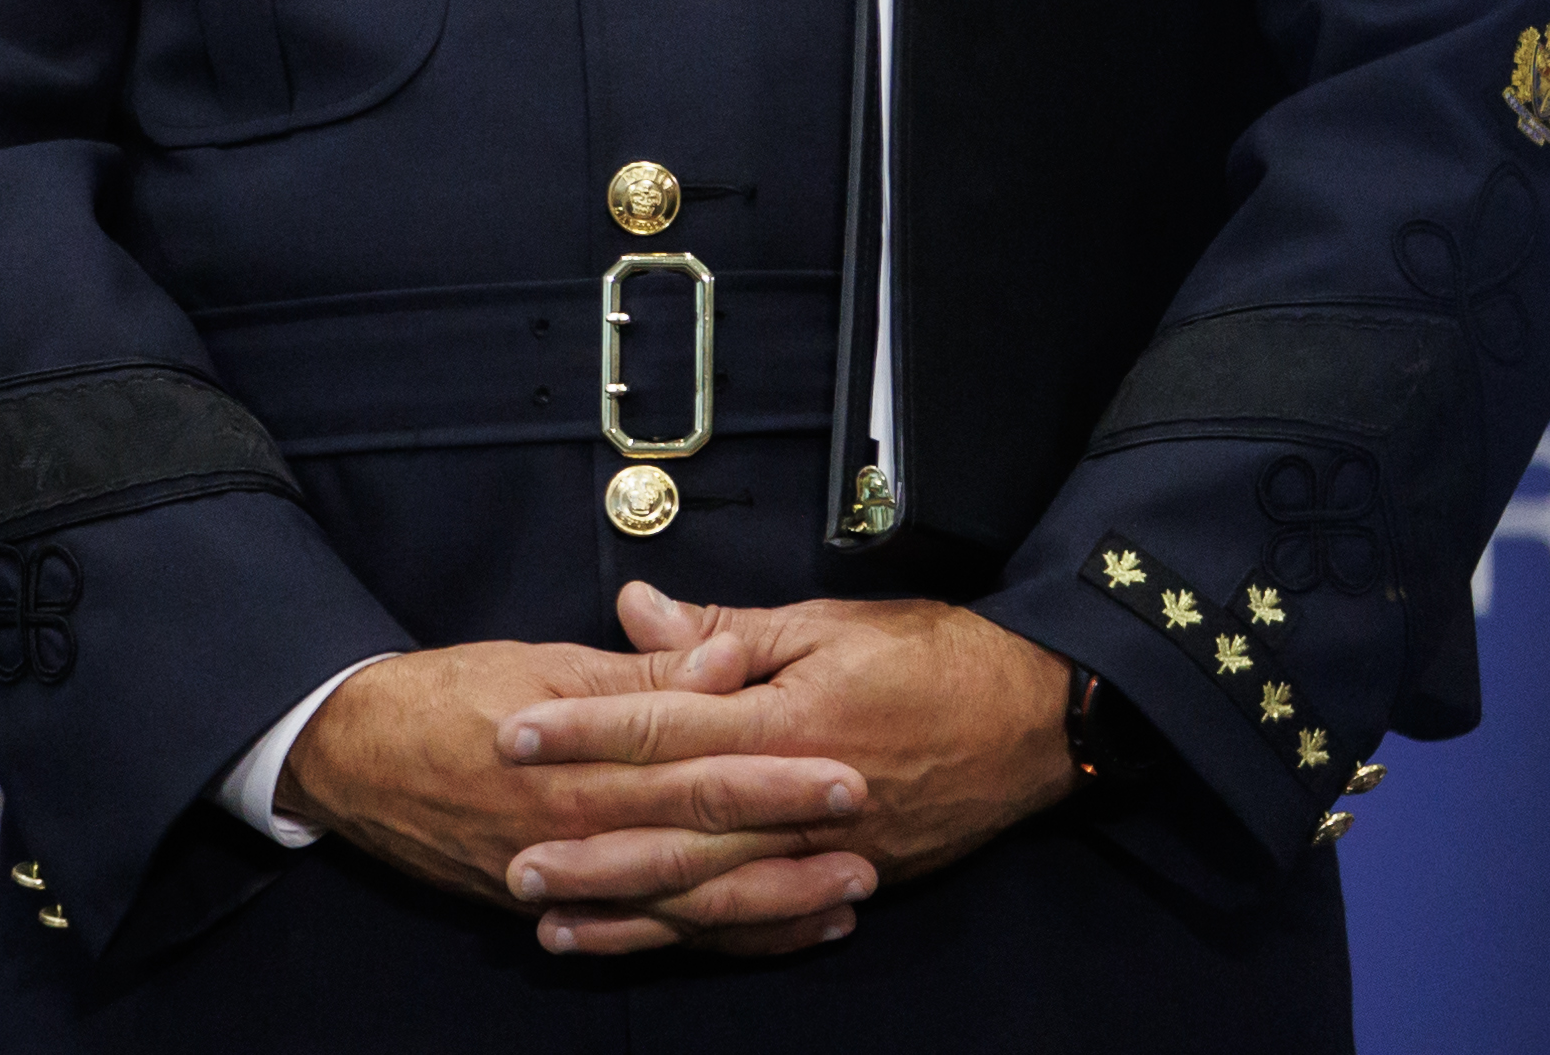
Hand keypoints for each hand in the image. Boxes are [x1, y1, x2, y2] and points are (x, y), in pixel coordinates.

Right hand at [272, 638, 873, 942]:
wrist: (353, 754)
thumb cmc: (448, 694)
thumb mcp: (543, 664)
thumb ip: (641, 675)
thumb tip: (723, 658)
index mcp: (582, 763)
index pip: (699, 769)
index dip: (776, 774)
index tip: (846, 768)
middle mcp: (581, 833)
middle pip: (705, 847)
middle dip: (792, 848)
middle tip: (871, 843)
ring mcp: (569, 880)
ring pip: (686, 904)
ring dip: (769, 906)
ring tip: (845, 901)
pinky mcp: (554, 906)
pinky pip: (647, 933)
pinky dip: (710, 937)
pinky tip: (767, 933)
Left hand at [489, 584, 1074, 955]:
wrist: (1039, 717)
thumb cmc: (934, 654)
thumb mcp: (828, 622)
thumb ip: (724, 628)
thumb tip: (635, 606)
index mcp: (785, 720)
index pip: (662, 726)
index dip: (583, 731)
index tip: (513, 733)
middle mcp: (797, 799)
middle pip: (674, 830)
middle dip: (588, 847)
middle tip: (510, 858)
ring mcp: (824, 852)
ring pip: (709, 892)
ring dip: (629, 911)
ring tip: (552, 922)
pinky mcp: (850, 880)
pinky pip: (762, 921)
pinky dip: (703, 937)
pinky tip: (652, 942)